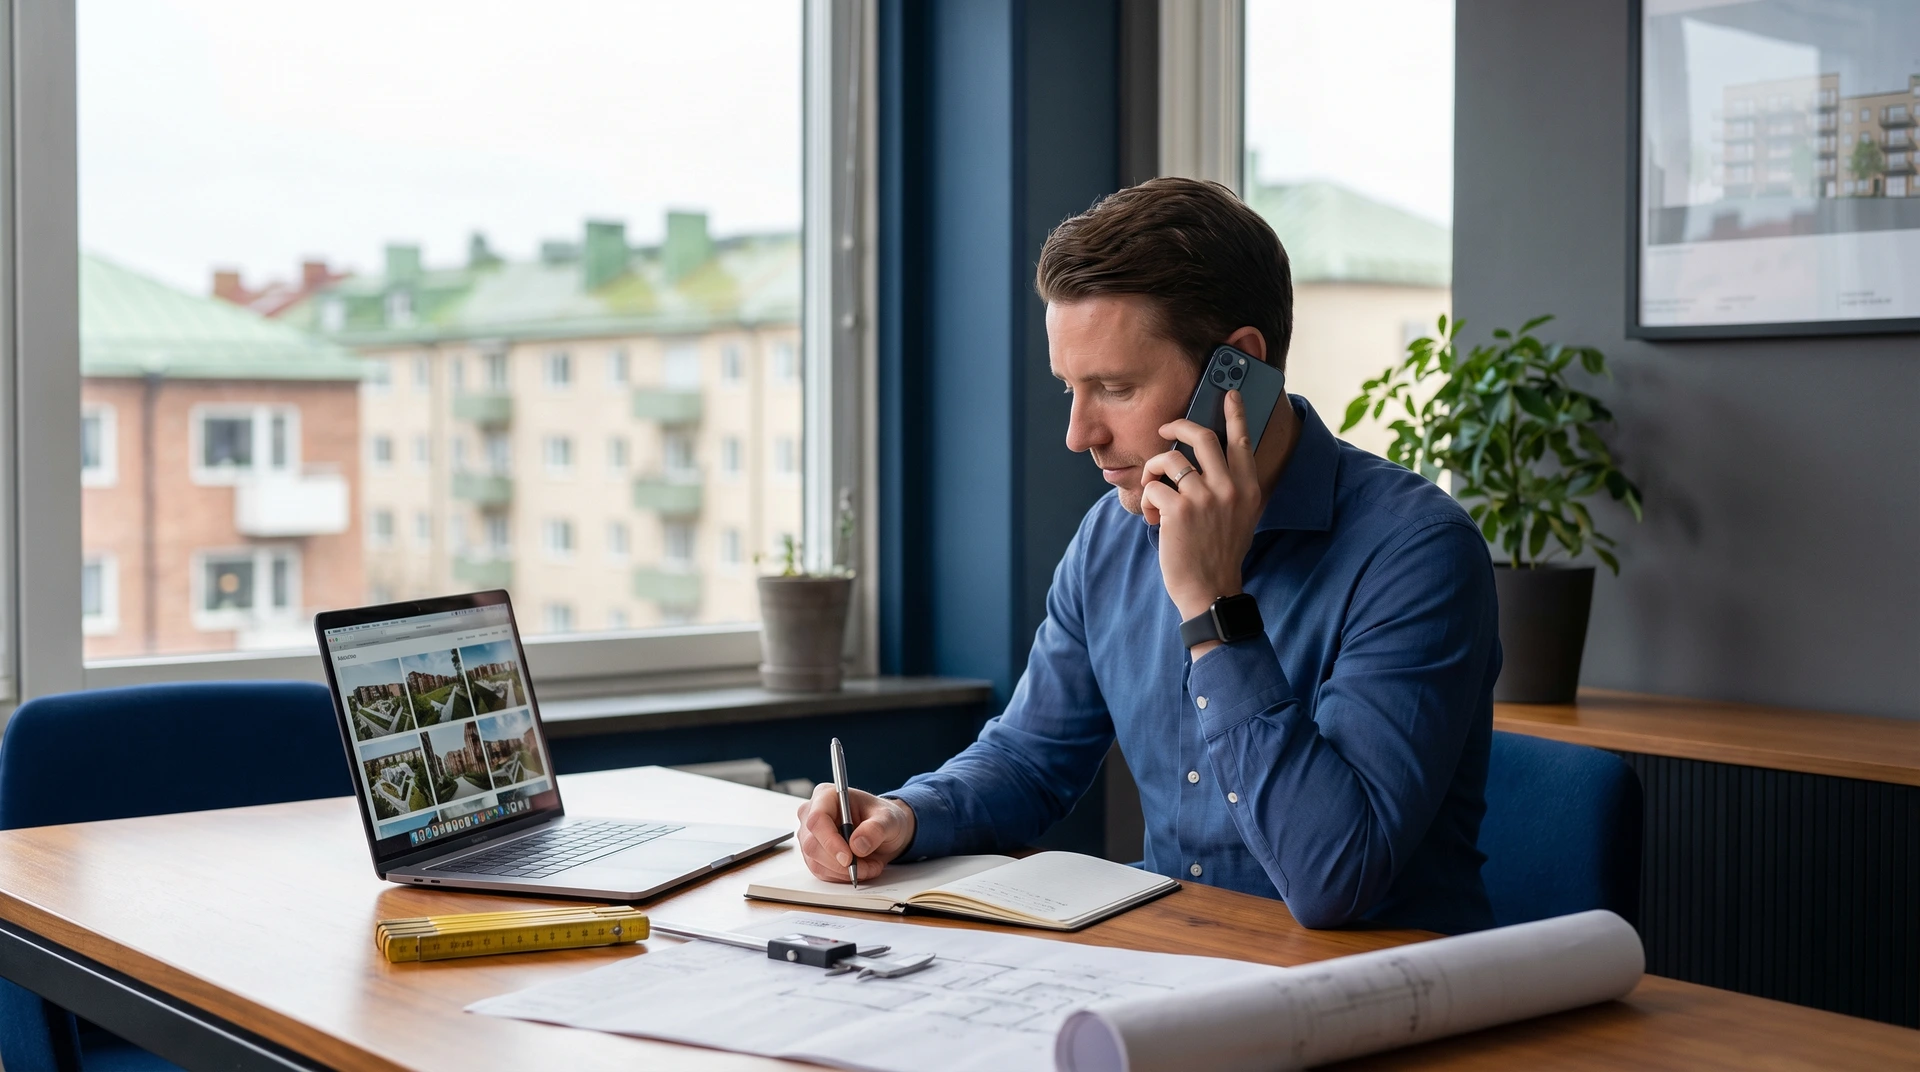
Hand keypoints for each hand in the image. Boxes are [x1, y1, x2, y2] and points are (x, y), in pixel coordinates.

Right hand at [795, 784, 916, 882]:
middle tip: (869, 866)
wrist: (884, 832)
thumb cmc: (882, 818)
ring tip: (871, 866)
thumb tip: (857, 845)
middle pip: (812, 845)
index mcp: (826, 796)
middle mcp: (811, 814)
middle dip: (841, 863)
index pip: (817, 819)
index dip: (830, 841)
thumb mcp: (889, 819)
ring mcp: (809, 836)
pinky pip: (821, 872)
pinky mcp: (813, 854)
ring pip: (816, 862)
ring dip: (844, 872)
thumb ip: (876, 829)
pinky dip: (842, 876)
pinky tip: (860, 869)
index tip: (849, 858)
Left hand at [1139, 390, 1263, 655]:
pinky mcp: (1178, 511)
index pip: (1241, 440)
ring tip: (1154, 493)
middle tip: (1166, 429)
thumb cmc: (1219, 552)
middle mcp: (1229, 487)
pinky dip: (1147, 501)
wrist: (1210, 590)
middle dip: (1178, 426)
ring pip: (1169, 460)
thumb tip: (1206, 458)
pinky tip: (1153, 519)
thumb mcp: (1239, 515)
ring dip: (1153, 472)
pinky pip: (1152, 487)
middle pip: (1201, 436)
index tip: (1230, 393)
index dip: (1235, 413)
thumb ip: (1230, 486)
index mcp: (1247, 487)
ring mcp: (1204, 498)